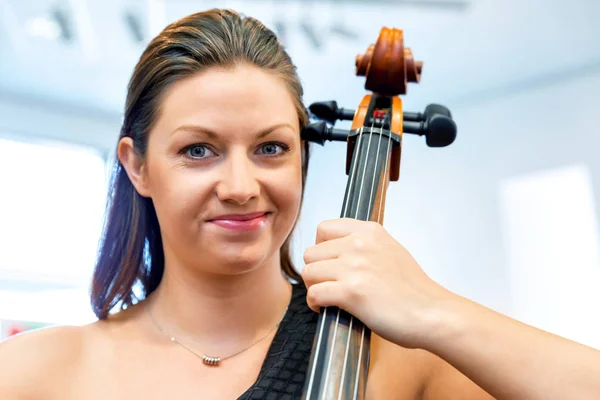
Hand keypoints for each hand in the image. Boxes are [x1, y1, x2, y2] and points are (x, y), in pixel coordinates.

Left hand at [301, 218, 453, 348]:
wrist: (432, 314)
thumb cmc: (413, 290)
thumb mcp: (390, 250)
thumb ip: (364, 246)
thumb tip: (336, 252)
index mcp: (369, 231)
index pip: (323, 228)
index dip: (321, 248)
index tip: (329, 263)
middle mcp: (359, 244)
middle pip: (311, 253)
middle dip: (316, 271)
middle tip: (327, 285)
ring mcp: (354, 267)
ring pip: (309, 272)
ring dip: (314, 287)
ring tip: (327, 298)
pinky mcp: (351, 292)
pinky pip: (314, 294)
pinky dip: (315, 304)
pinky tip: (326, 309)